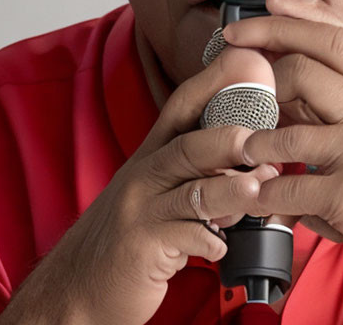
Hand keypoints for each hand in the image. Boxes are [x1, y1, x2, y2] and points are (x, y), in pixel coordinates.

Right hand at [0, 47, 276, 324]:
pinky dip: (211, 240)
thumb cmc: (131, 230)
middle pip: (188, 146)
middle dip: (228, 140)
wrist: (78, 283)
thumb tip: (248, 151)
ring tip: (261, 187)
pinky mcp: (140, 247)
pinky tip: (225, 243)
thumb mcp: (157, 188)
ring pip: (192, 192)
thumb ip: (196, 168)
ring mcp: (140, 210)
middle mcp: (143, 175)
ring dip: (231, 190)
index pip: (181, 107)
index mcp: (151, 155)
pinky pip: (184, 238)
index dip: (214, 82)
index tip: (248, 60)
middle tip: (264, 141)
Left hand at [223, 0, 342, 268]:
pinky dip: (266, 193)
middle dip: (264, 87)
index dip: (278, 26)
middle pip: (298, 72)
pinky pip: (285, 187)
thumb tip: (286, 45)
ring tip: (252, 152)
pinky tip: (265, 193)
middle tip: (253, 106)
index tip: (239, 29)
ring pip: (284, 134)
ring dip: (257, 145)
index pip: (327, 36)